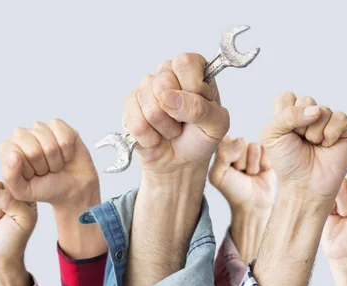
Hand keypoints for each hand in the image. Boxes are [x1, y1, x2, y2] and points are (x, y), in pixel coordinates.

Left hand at [0, 119, 98, 206]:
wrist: (72, 188)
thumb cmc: (45, 188)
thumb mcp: (22, 191)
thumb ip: (10, 177)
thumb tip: (13, 155)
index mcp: (8, 149)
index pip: (14, 154)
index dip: (27, 169)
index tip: (32, 175)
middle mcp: (22, 135)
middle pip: (33, 150)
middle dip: (43, 166)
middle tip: (45, 170)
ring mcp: (40, 129)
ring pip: (50, 145)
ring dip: (56, 161)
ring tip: (55, 165)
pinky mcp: (58, 126)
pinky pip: (64, 137)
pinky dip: (67, 152)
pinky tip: (65, 155)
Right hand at [124, 53, 229, 174]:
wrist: (181, 162)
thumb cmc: (201, 138)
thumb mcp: (216, 125)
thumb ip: (200, 108)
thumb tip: (168, 97)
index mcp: (193, 69)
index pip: (184, 63)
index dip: (192, 87)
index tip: (200, 103)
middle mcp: (167, 73)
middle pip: (162, 83)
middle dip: (176, 113)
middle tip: (184, 121)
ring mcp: (145, 89)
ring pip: (149, 107)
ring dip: (164, 128)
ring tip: (172, 130)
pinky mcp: (130, 107)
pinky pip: (136, 123)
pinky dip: (151, 138)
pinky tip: (156, 137)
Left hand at [209, 137, 275, 212]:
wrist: (252, 203)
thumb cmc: (232, 190)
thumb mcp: (217, 176)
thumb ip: (221, 156)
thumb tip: (240, 141)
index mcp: (222, 149)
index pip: (225, 140)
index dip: (227, 155)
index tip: (226, 169)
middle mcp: (237, 147)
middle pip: (240, 142)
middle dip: (240, 161)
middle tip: (239, 173)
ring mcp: (252, 150)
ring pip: (254, 147)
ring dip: (252, 165)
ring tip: (249, 174)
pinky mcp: (265, 155)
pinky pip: (265, 152)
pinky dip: (262, 165)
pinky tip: (259, 173)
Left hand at [261, 92, 346, 198]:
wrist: (305, 184)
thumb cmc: (287, 162)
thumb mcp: (272, 136)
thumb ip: (286, 115)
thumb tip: (316, 110)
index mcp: (288, 115)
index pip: (287, 97)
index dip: (285, 114)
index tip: (284, 132)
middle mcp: (307, 115)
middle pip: (306, 100)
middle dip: (300, 124)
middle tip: (300, 141)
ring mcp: (326, 121)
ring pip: (322, 110)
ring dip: (314, 132)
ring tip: (313, 145)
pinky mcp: (343, 129)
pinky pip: (340, 118)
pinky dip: (331, 133)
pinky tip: (327, 146)